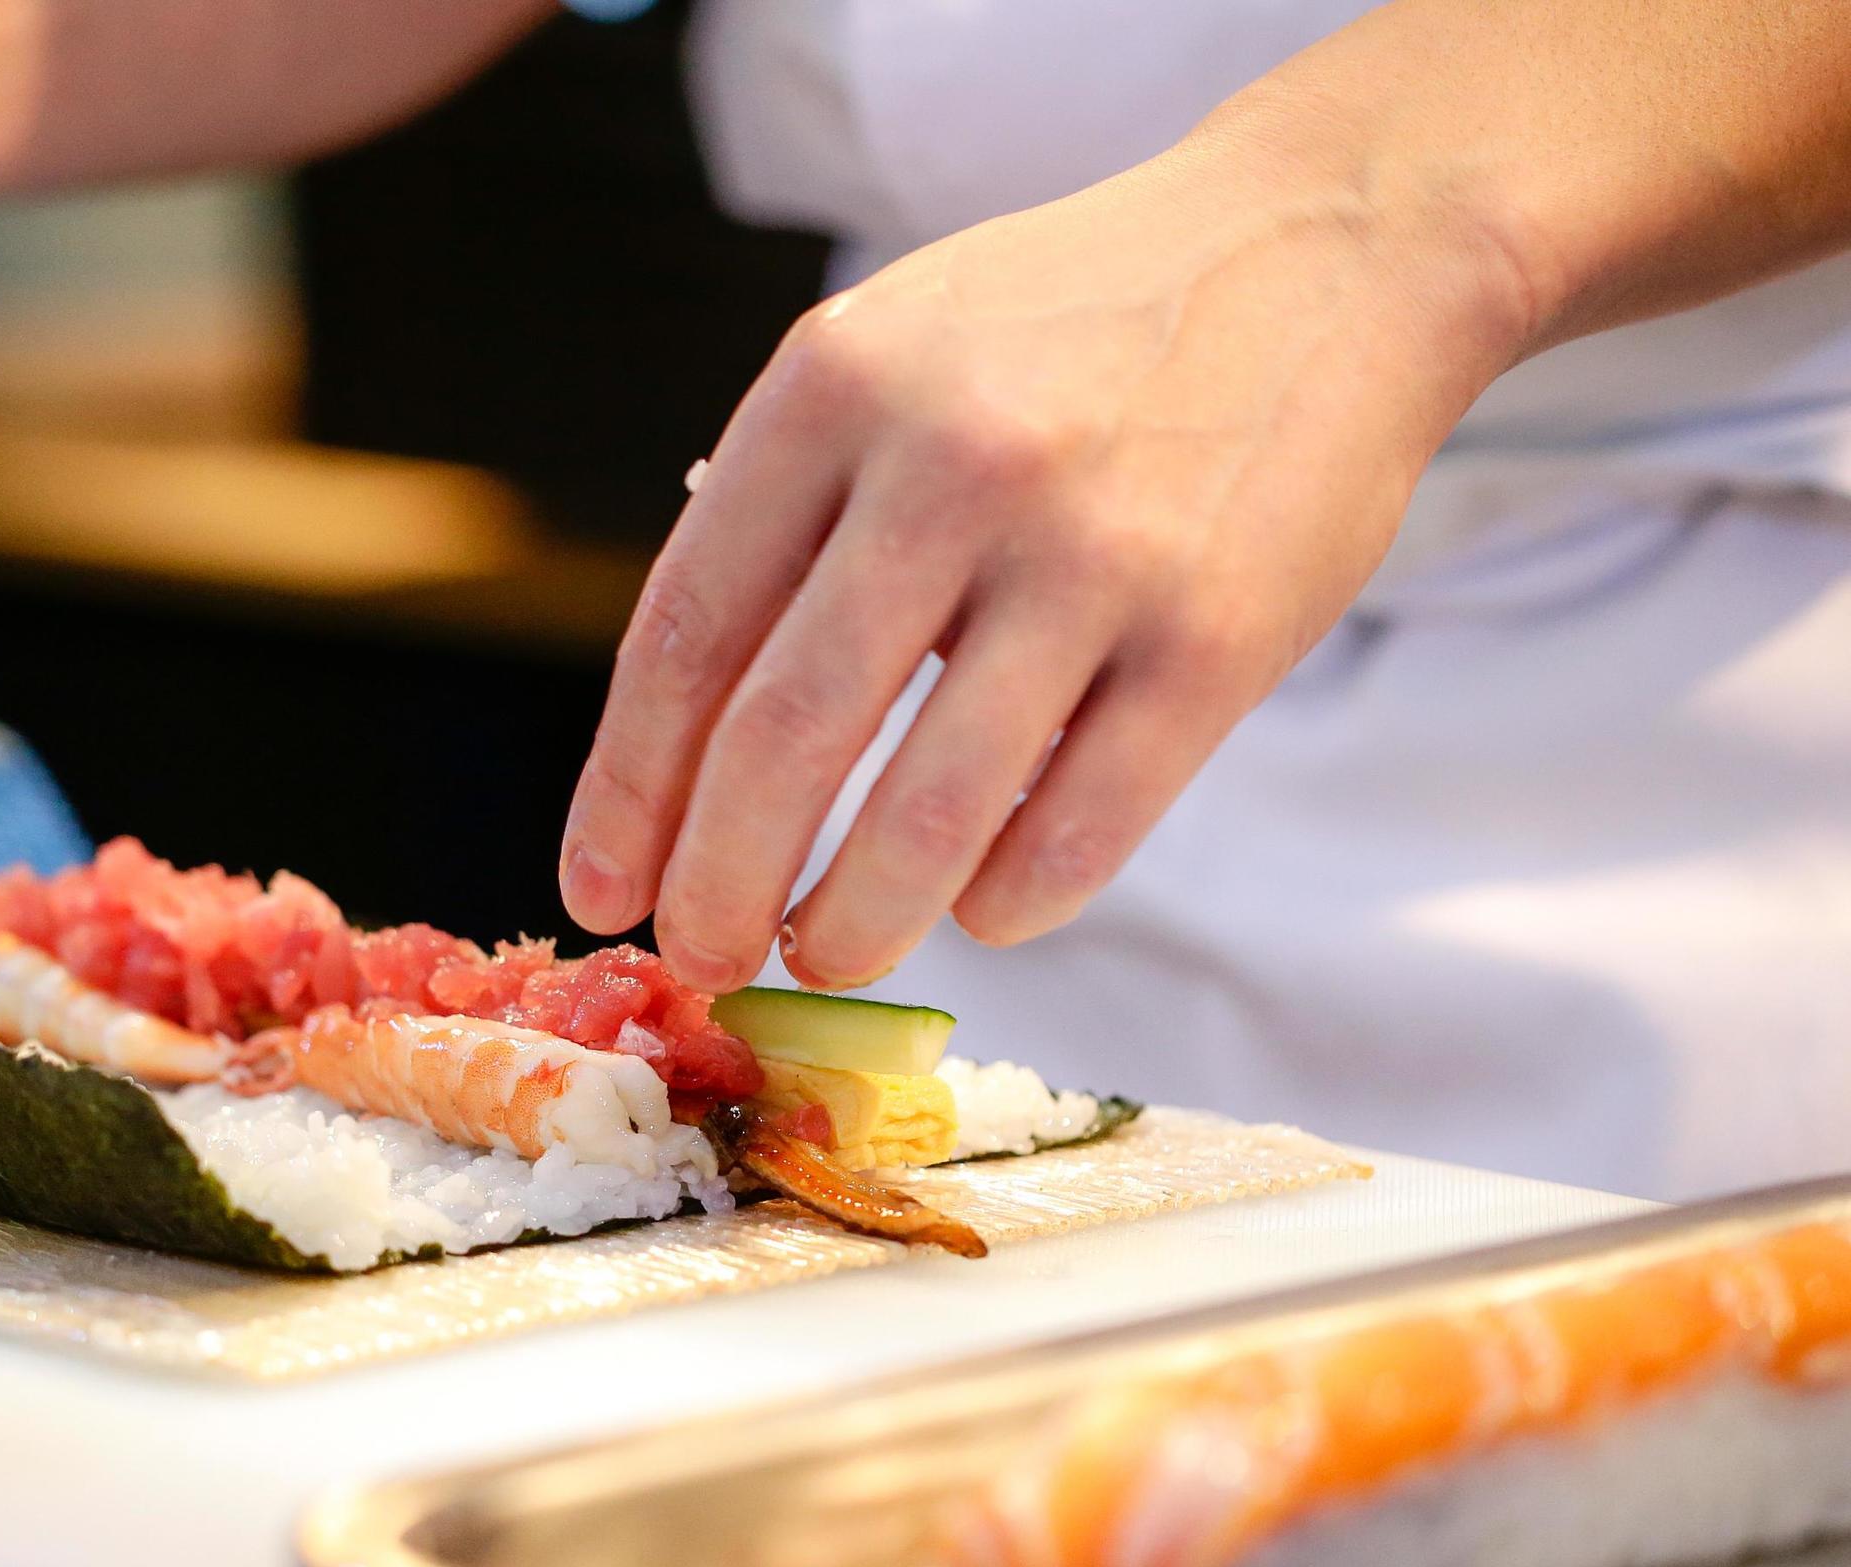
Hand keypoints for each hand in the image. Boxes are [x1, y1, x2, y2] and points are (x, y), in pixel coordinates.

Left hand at [558, 129, 1533, 989]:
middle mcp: (953, 465)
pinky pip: (1076, 829)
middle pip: (780, 740)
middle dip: (720, 886)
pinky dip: (1007, 901)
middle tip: (706, 955)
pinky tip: (981, 909)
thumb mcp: (890, 357)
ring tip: (828, 954)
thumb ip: (784, 515)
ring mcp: (1093, 553)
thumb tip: (678, 747)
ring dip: (853, 923)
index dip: (628, 791)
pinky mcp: (1216, 636)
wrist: (1324, 249)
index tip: (605, 888)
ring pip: (924, 814)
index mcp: (834, 390)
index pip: (682, 637)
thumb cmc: (1070, 333)